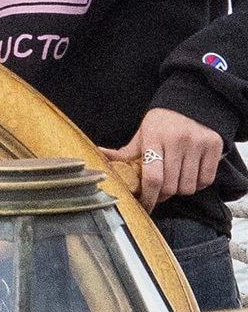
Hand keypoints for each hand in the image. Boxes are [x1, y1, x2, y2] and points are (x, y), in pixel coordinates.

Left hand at [99, 108, 222, 211]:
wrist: (190, 103)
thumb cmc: (161, 124)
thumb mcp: (141, 136)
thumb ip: (122, 153)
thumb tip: (96, 157)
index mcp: (154, 139)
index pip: (153, 178)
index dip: (148, 198)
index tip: (145, 207)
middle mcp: (178, 141)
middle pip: (170, 187)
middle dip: (162, 195)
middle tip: (158, 192)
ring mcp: (198, 143)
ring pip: (188, 187)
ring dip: (179, 190)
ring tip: (173, 181)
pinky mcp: (214, 146)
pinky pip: (206, 180)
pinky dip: (197, 184)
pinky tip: (189, 175)